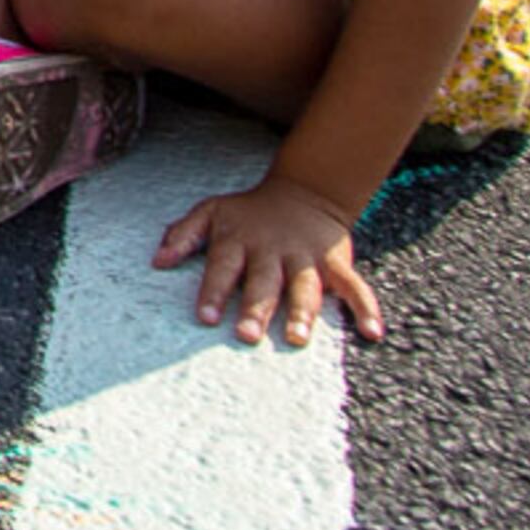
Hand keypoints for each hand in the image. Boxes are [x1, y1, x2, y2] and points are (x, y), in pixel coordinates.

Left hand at [153, 174, 384, 345]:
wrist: (303, 192)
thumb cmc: (248, 212)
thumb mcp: (210, 211)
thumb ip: (183, 234)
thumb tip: (157, 260)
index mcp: (238, 239)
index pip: (222, 266)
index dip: (213, 291)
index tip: (206, 317)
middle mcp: (272, 250)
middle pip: (263, 281)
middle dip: (255, 308)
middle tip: (247, 335)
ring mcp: (306, 257)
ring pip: (304, 286)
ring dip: (301, 312)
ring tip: (296, 337)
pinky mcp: (336, 262)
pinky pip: (354, 286)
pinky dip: (365, 308)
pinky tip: (372, 332)